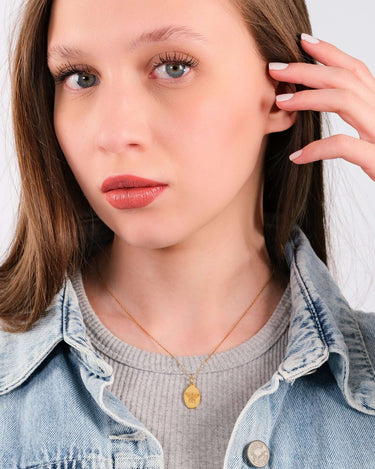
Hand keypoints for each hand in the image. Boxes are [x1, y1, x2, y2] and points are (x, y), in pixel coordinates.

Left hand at [268, 33, 374, 180]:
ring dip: (308, 98)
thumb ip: (356, 115)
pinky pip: (344, 146)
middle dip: (307, 70)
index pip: (356, 69)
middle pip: (345, 79)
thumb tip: (322, 99)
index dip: (330, 52)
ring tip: (281, 102)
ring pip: (345, 101)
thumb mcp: (372, 132)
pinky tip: (298, 156)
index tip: (302, 42)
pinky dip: (317, 149)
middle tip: (275, 68)